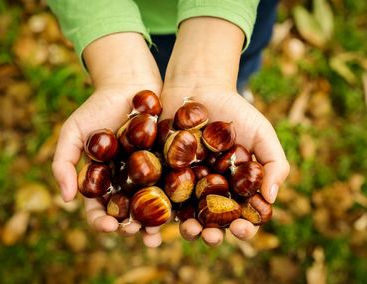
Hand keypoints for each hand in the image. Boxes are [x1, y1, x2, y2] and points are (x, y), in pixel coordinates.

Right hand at [52, 33, 164, 246]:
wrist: (129, 84)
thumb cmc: (97, 107)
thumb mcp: (73, 131)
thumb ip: (63, 162)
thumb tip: (66, 198)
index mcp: (104, 181)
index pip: (99, 209)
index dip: (101, 221)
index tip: (108, 226)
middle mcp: (126, 183)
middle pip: (128, 213)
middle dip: (132, 227)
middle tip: (138, 233)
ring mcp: (150, 175)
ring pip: (153, 206)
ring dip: (155, 223)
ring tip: (159, 234)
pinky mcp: (170, 164)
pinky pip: (174, 185)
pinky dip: (177, 200)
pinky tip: (182, 211)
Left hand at [160, 85, 289, 245]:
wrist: (197, 86)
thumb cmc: (234, 110)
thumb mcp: (262, 133)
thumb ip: (273, 163)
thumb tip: (271, 199)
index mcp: (233, 188)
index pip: (241, 216)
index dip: (243, 227)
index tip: (241, 228)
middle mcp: (207, 191)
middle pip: (210, 222)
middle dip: (211, 234)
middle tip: (210, 237)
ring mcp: (182, 185)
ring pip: (183, 215)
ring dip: (185, 228)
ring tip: (187, 228)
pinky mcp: (160, 174)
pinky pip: (158, 197)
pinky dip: (157, 211)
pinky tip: (156, 221)